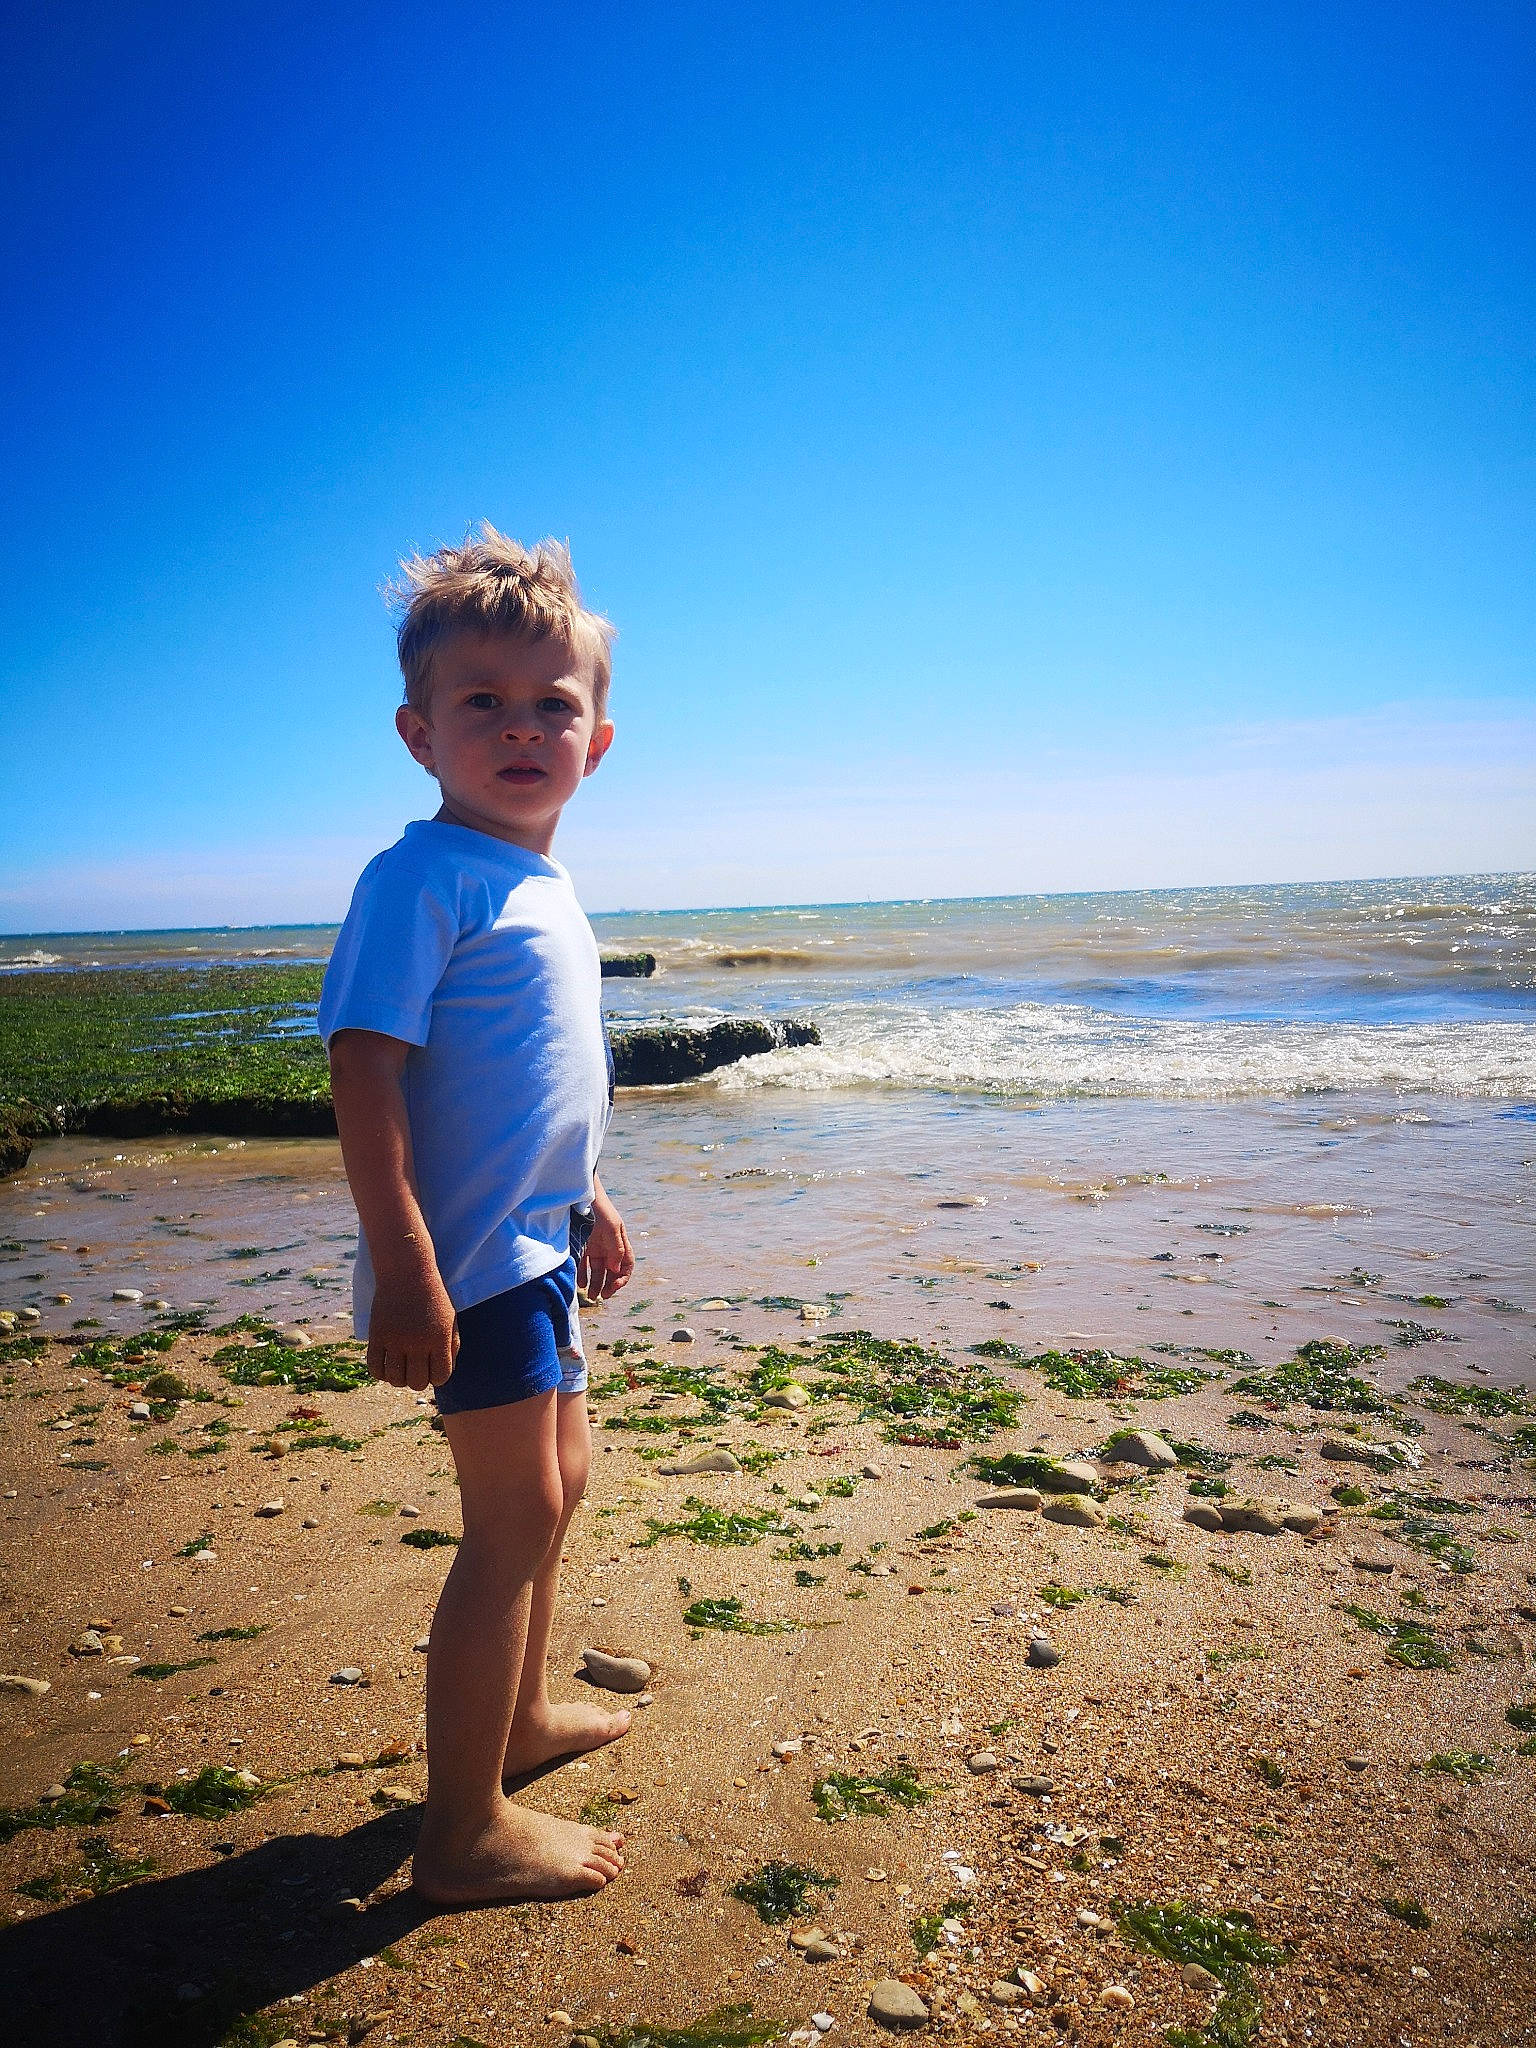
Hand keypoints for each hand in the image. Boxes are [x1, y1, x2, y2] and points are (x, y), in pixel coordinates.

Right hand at [366, 1271, 458, 1390]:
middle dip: (418, 1379)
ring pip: (395, 1379)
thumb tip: (441, 1375)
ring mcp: (395, 1340)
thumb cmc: (432, 1296)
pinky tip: (387, 1363)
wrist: (406, 1272)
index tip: (433, 1368)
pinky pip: (375, 1368)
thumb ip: (451, 1347)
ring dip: (399, 1378)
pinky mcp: (377, 1335)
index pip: (441, 1377)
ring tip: (401, 1366)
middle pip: (417, 1382)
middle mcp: (418, 1342)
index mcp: (439, 1338)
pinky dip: (380, 1372)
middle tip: (416, 1367)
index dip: (437, 1377)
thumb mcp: (450, 1319)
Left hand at [578, 1183, 634, 1301]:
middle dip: (609, 1285)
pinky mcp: (585, 1246)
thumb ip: (616, 1248)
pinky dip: (584, 1275)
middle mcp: (611, 1247)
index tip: (615, 1286)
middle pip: (613, 1272)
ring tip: (592, 1296)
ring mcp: (598, 1247)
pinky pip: (585, 1264)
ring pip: (599, 1271)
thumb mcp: (611, 1227)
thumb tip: (616, 1269)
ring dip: (597, 1284)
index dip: (623, 1278)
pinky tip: (582, 1284)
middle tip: (603, 1297)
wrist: (584, 1195)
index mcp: (621, 1243)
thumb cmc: (601, 1209)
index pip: (626, 1266)